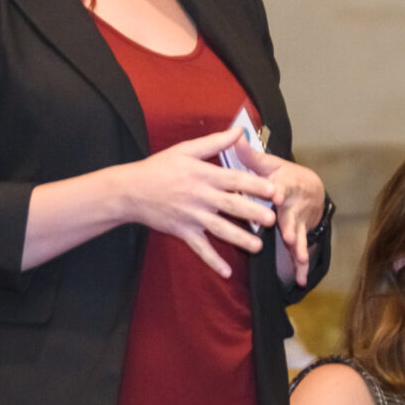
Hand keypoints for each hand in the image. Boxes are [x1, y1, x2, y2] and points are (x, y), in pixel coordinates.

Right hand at [120, 129, 277, 278]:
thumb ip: (214, 142)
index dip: (255, 185)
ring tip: (258, 246)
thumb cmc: (159, 167)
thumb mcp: (185, 150)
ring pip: (220, 230)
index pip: (235, 180)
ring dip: (240, 239)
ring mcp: (192, 216)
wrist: (130, 191)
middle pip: (232, 206)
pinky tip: (226, 273)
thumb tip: (239, 131)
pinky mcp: (183, 232)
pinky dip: (213, 261)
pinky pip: (200, 248)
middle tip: (273, 220)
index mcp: (204, 175)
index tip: (274, 190)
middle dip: (254, 213)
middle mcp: (201, 197)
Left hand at [235, 145, 326, 287]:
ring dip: (300, 246)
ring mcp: (298, 222)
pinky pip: (301, 252)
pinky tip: (301, 280)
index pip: (280, 187)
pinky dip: (302, 266)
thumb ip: (250, 155)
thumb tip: (235, 135)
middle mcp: (293, 205)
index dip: (278, 191)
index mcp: (283, 185)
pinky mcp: (300, 235)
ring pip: (299, 234)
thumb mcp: (269, 164)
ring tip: (300, 256)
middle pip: (291, 215)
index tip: (276, 196)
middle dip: (290, 224)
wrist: (311, 189)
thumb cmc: (283, 175)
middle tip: (287, 233)